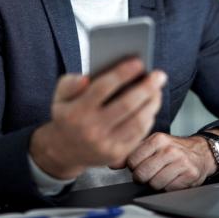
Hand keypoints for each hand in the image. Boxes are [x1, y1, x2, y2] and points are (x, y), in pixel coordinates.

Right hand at [29, 58, 166, 179]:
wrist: (63, 152)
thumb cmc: (67, 116)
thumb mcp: (60, 97)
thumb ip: (69, 83)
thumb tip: (85, 78)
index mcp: (76, 112)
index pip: (103, 88)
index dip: (123, 73)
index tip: (139, 62)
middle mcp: (91, 130)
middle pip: (126, 105)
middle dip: (146, 88)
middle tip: (159, 75)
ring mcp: (105, 145)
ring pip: (137, 121)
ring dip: (152, 103)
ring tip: (158, 89)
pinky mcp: (116, 155)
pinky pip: (138, 135)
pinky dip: (148, 118)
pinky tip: (152, 106)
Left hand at [123, 132, 217, 190]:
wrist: (201, 152)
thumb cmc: (173, 149)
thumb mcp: (153, 144)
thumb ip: (132, 152)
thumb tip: (112, 162)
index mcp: (157, 139)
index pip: (132, 161)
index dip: (134, 166)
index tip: (141, 164)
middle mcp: (169, 149)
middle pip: (141, 174)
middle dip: (143, 177)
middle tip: (151, 171)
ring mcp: (181, 162)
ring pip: (154, 184)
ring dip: (156, 183)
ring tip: (163, 173)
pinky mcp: (190, 174)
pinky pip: (168, 189)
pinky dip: (168, 187)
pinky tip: (173, 177)